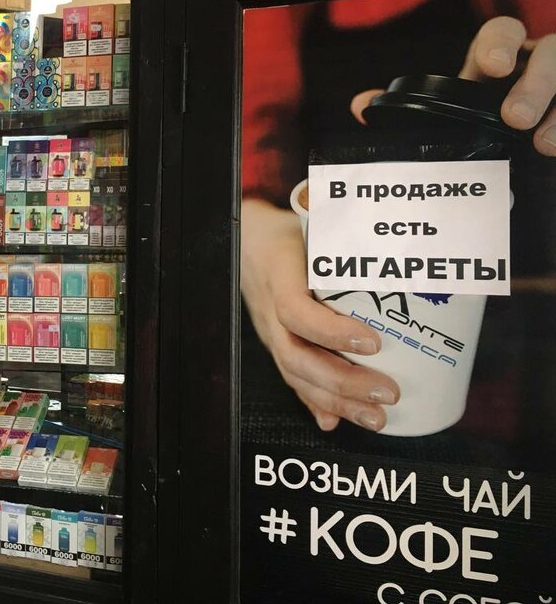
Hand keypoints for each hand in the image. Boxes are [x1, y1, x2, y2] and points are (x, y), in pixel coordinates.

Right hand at [241, 198, 400, 431]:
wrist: (248, 240)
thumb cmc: (289, 233)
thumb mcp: (315, 228)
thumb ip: (348, 241)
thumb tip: (400, 245)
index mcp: (279, 276)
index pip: (295, 311)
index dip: (331, 332)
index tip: (373, 342)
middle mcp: (270, 310)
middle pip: (297, 356)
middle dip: (343, 382)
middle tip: (389, 392)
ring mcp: (270, 331)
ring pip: (296, 374)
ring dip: (336, 401)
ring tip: (376, 417)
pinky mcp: (277, 343)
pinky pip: (293, 378)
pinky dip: (314, 403)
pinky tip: (334, 422)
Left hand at [350, 16, 555, 155]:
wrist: (523, 135)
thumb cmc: (485, 114)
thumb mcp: (453, 106)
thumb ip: (411, 106)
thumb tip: (360, 106)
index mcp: (499, 58)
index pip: (502, 33)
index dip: (499, 44)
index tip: (491, 67)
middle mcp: (536, 62)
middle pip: (549, 52)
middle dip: (536, 82)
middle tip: (516, 117)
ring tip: (544, 143)